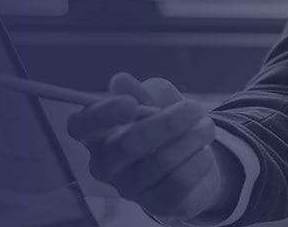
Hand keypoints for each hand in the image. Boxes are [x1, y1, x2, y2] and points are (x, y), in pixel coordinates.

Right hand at [65, 72, 235, 220]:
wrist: (193, 158)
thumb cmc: (165, 123)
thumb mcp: (156, 98)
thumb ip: (141, 91)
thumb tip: (120, 82)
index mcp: (96, 133)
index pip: (80, 125)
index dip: (101, 114)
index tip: (131, 103)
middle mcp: (105, 164)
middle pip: (127, 144)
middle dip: (167, 122)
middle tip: (193, 108)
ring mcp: (128, 188)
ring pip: (161, 161)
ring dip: (193, 138)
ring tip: (207, 126)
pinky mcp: (155, 204)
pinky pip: (179, 182)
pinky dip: (199, 161)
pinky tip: (204, 152)